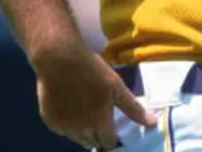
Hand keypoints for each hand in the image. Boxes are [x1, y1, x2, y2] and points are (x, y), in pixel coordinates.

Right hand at [32, 41, 156, 148]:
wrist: (59, 59)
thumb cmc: (92, 70)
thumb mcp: (116, 86)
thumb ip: (133, 108)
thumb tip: (152, 123)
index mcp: (99, 122)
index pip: (109, 143)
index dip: (114, 139)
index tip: (116, 131)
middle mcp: (80, 130)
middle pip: (93, 142)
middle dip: (99, 136)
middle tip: (102, 121)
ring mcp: (63, 126)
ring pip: (77, 138)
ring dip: (85, 132)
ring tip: (89, 115)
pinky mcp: (49, 120)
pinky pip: (62, 130)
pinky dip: (69, 125)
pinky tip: (72, 110)